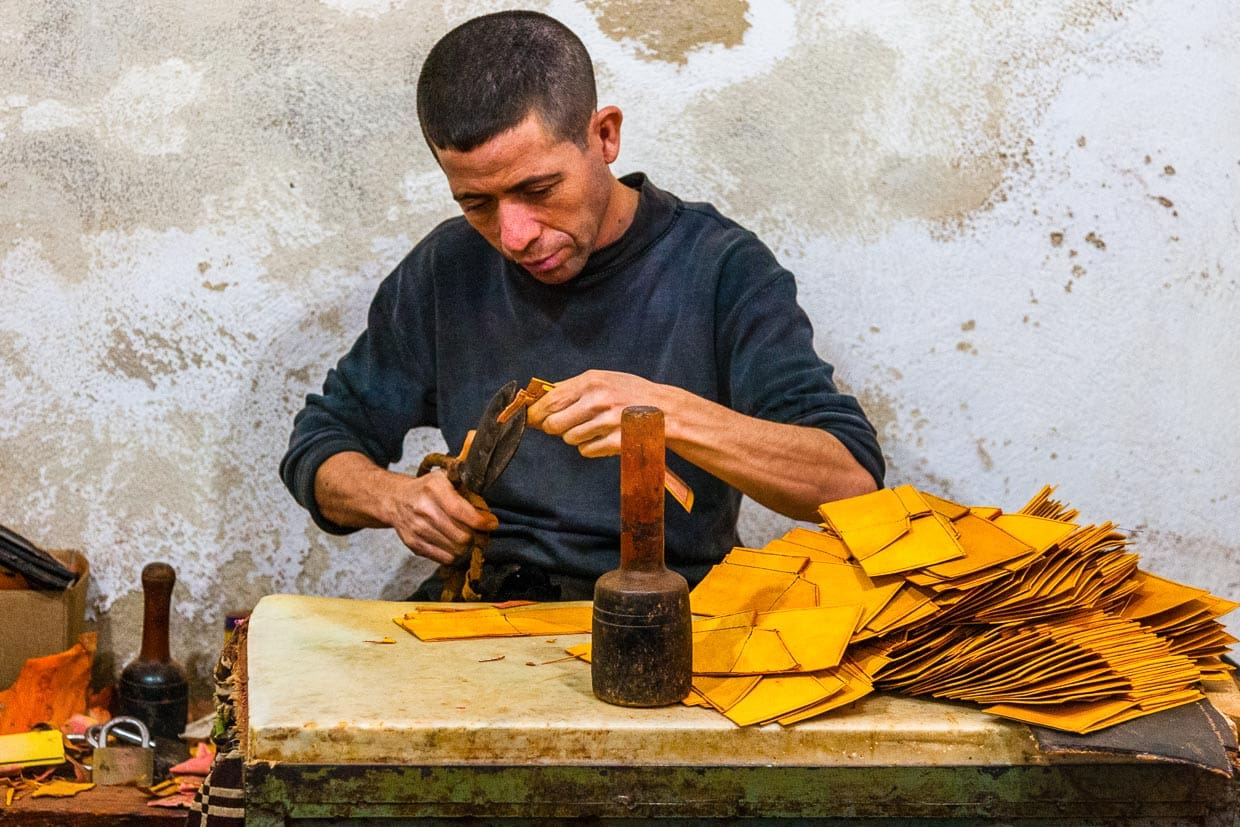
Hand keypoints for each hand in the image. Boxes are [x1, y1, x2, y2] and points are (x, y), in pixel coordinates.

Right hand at [382, 470, 497, 564]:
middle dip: (476, 536)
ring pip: (456, 549)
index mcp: (434, 488)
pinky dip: (453, 554)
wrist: (396, 499)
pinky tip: (453, 543)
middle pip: (462, 536)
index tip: (491, 523)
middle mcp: (424, 509)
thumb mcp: (445, 478)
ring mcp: (418, 528)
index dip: (481, 522)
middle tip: (479, 532)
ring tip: (466, 536)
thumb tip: (486, 510)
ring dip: (466, 546)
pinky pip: (444, 558)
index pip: (462, 512)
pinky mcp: (414, 544)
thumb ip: (466, 488)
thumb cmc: (426, 489)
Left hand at [527, 369, 669, 457]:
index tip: (530, 418)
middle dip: (554, 428)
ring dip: (576, 437)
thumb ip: (575, 388)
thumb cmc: (633, 394)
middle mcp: (597, 400)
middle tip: (564, 426)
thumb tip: (541, 399)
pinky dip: (591, 448)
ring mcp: (606, 422)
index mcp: (591, 381)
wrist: (667, 411)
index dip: (536, 412)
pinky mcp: (615, 442)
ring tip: (594, 428)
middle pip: (553, 424)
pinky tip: (605, 438)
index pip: (550, 400)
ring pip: (569, 439)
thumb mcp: (605, 380)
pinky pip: (586, 451)